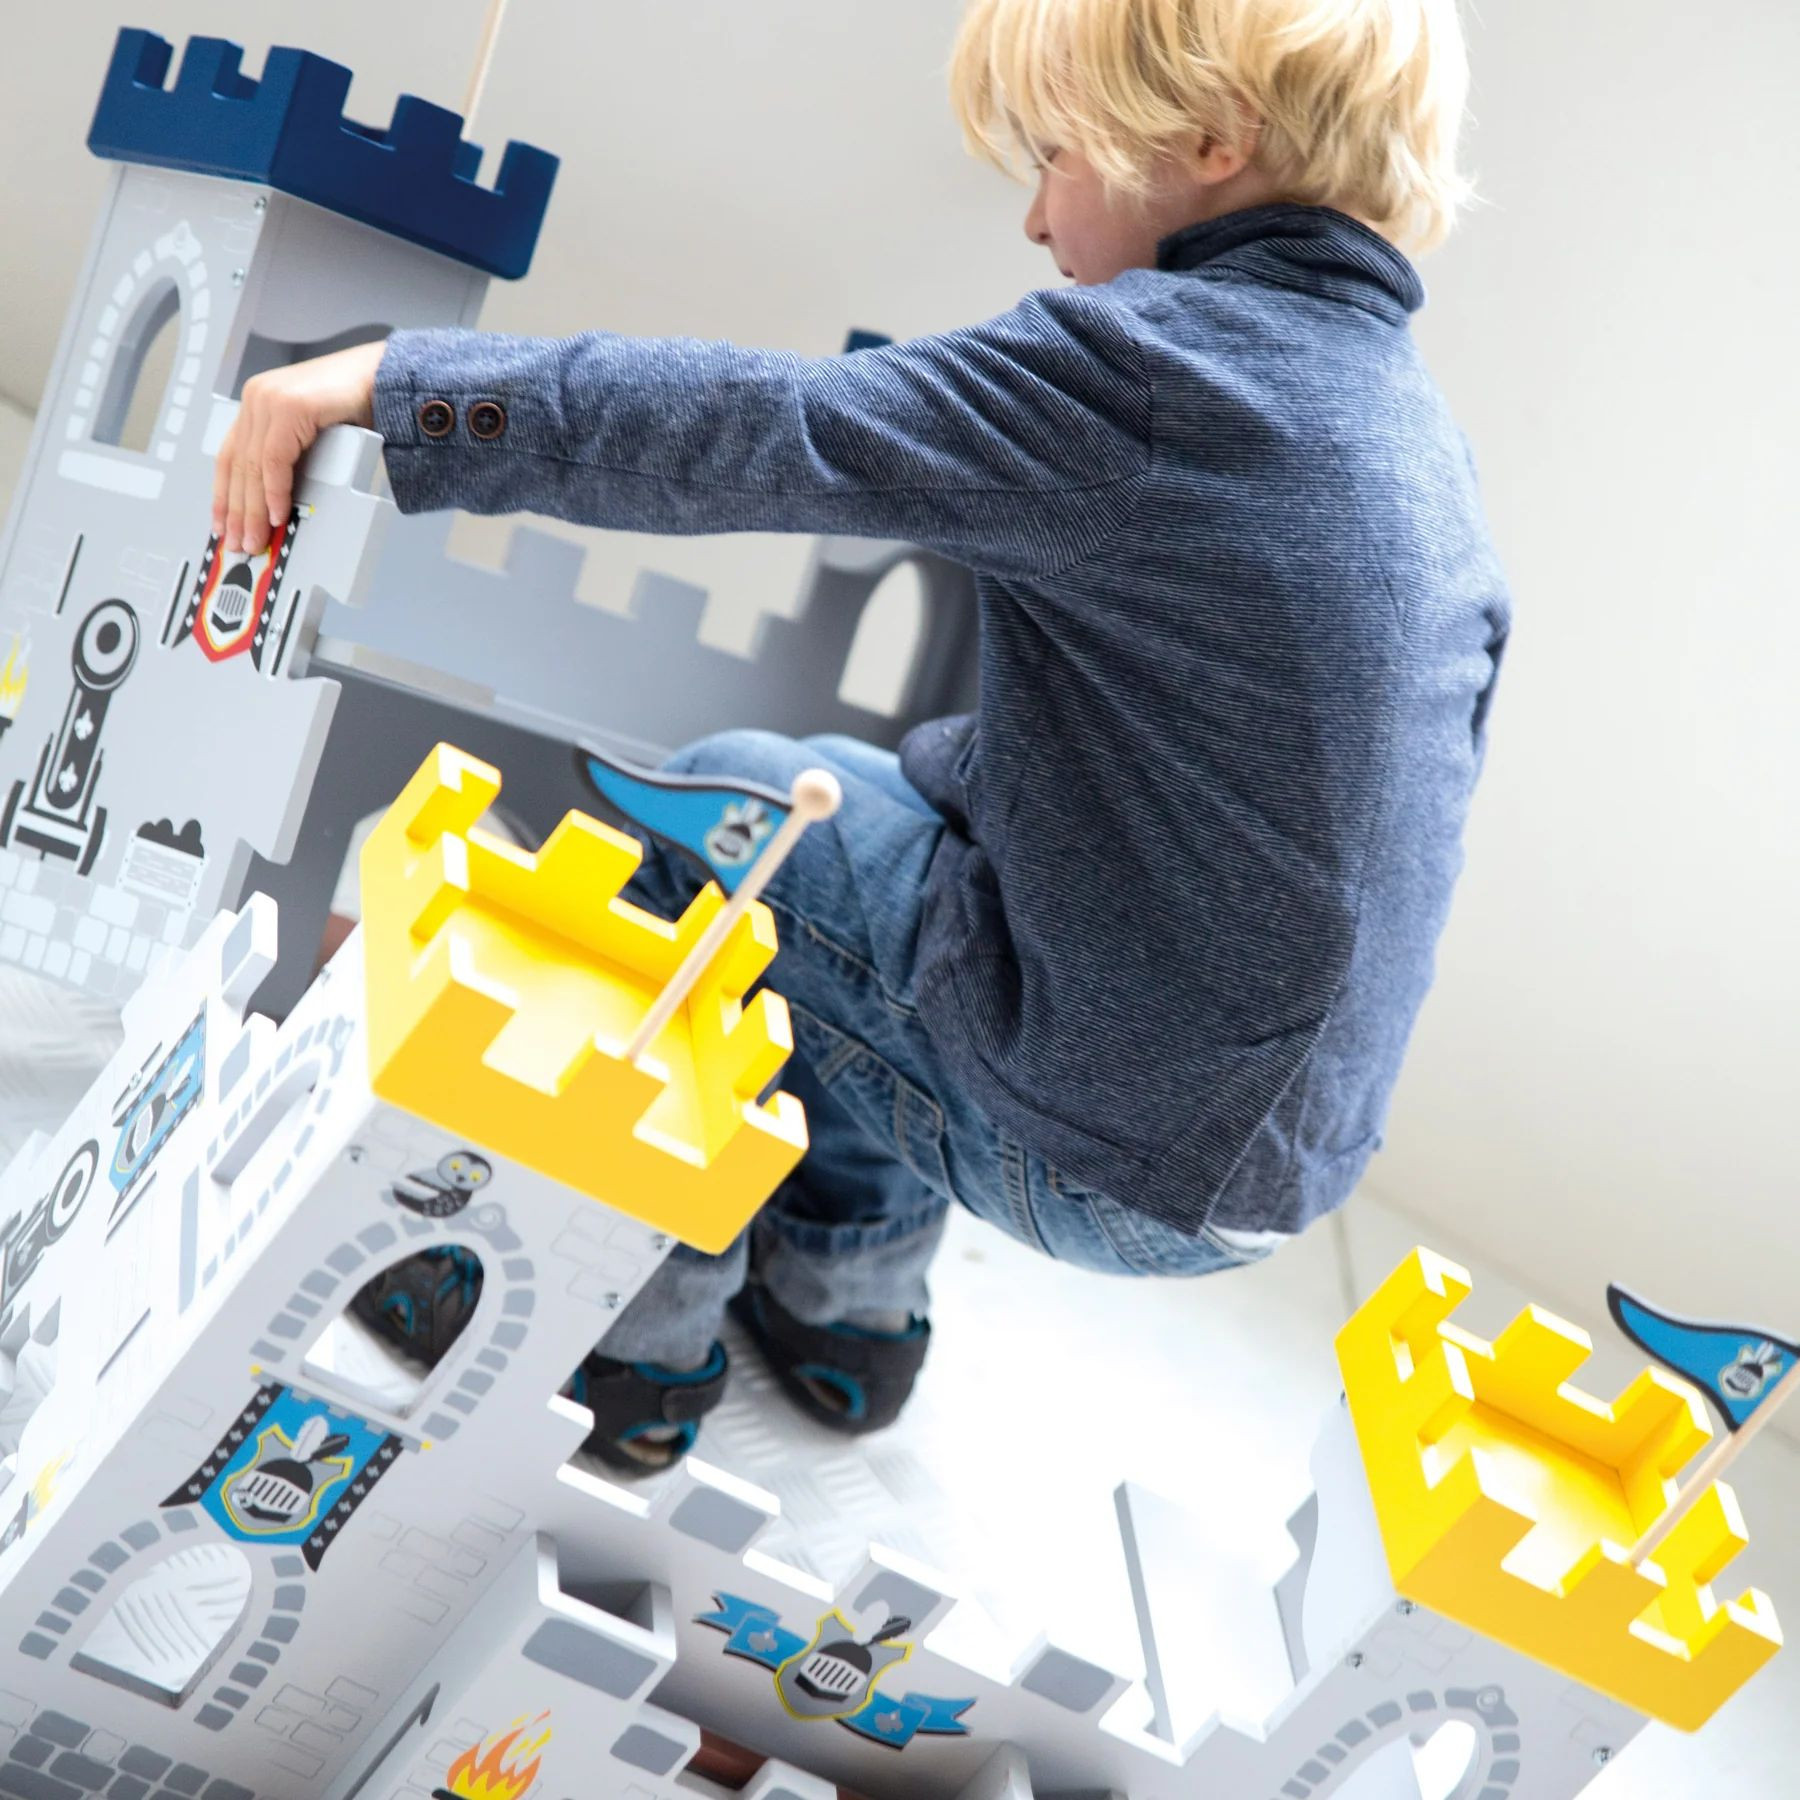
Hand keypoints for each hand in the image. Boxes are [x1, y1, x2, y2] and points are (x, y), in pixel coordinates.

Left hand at [212, 340, 385, 555]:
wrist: (382, 378)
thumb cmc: (355, 404)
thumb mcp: (311, 434)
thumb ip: (290, 456)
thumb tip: (275, 501)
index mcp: (258, 402)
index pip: (229, 456)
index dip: (224, 495)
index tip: (223, 525)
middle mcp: (257, 398)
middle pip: (238, 465)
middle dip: (238, 511)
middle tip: (240, 543)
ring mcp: (271, 399)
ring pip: (253, 466)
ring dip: (254, 509)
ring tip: (256, 537)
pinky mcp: (291, 408)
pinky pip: (275, 460)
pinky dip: (276, 491)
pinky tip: (277, 513)